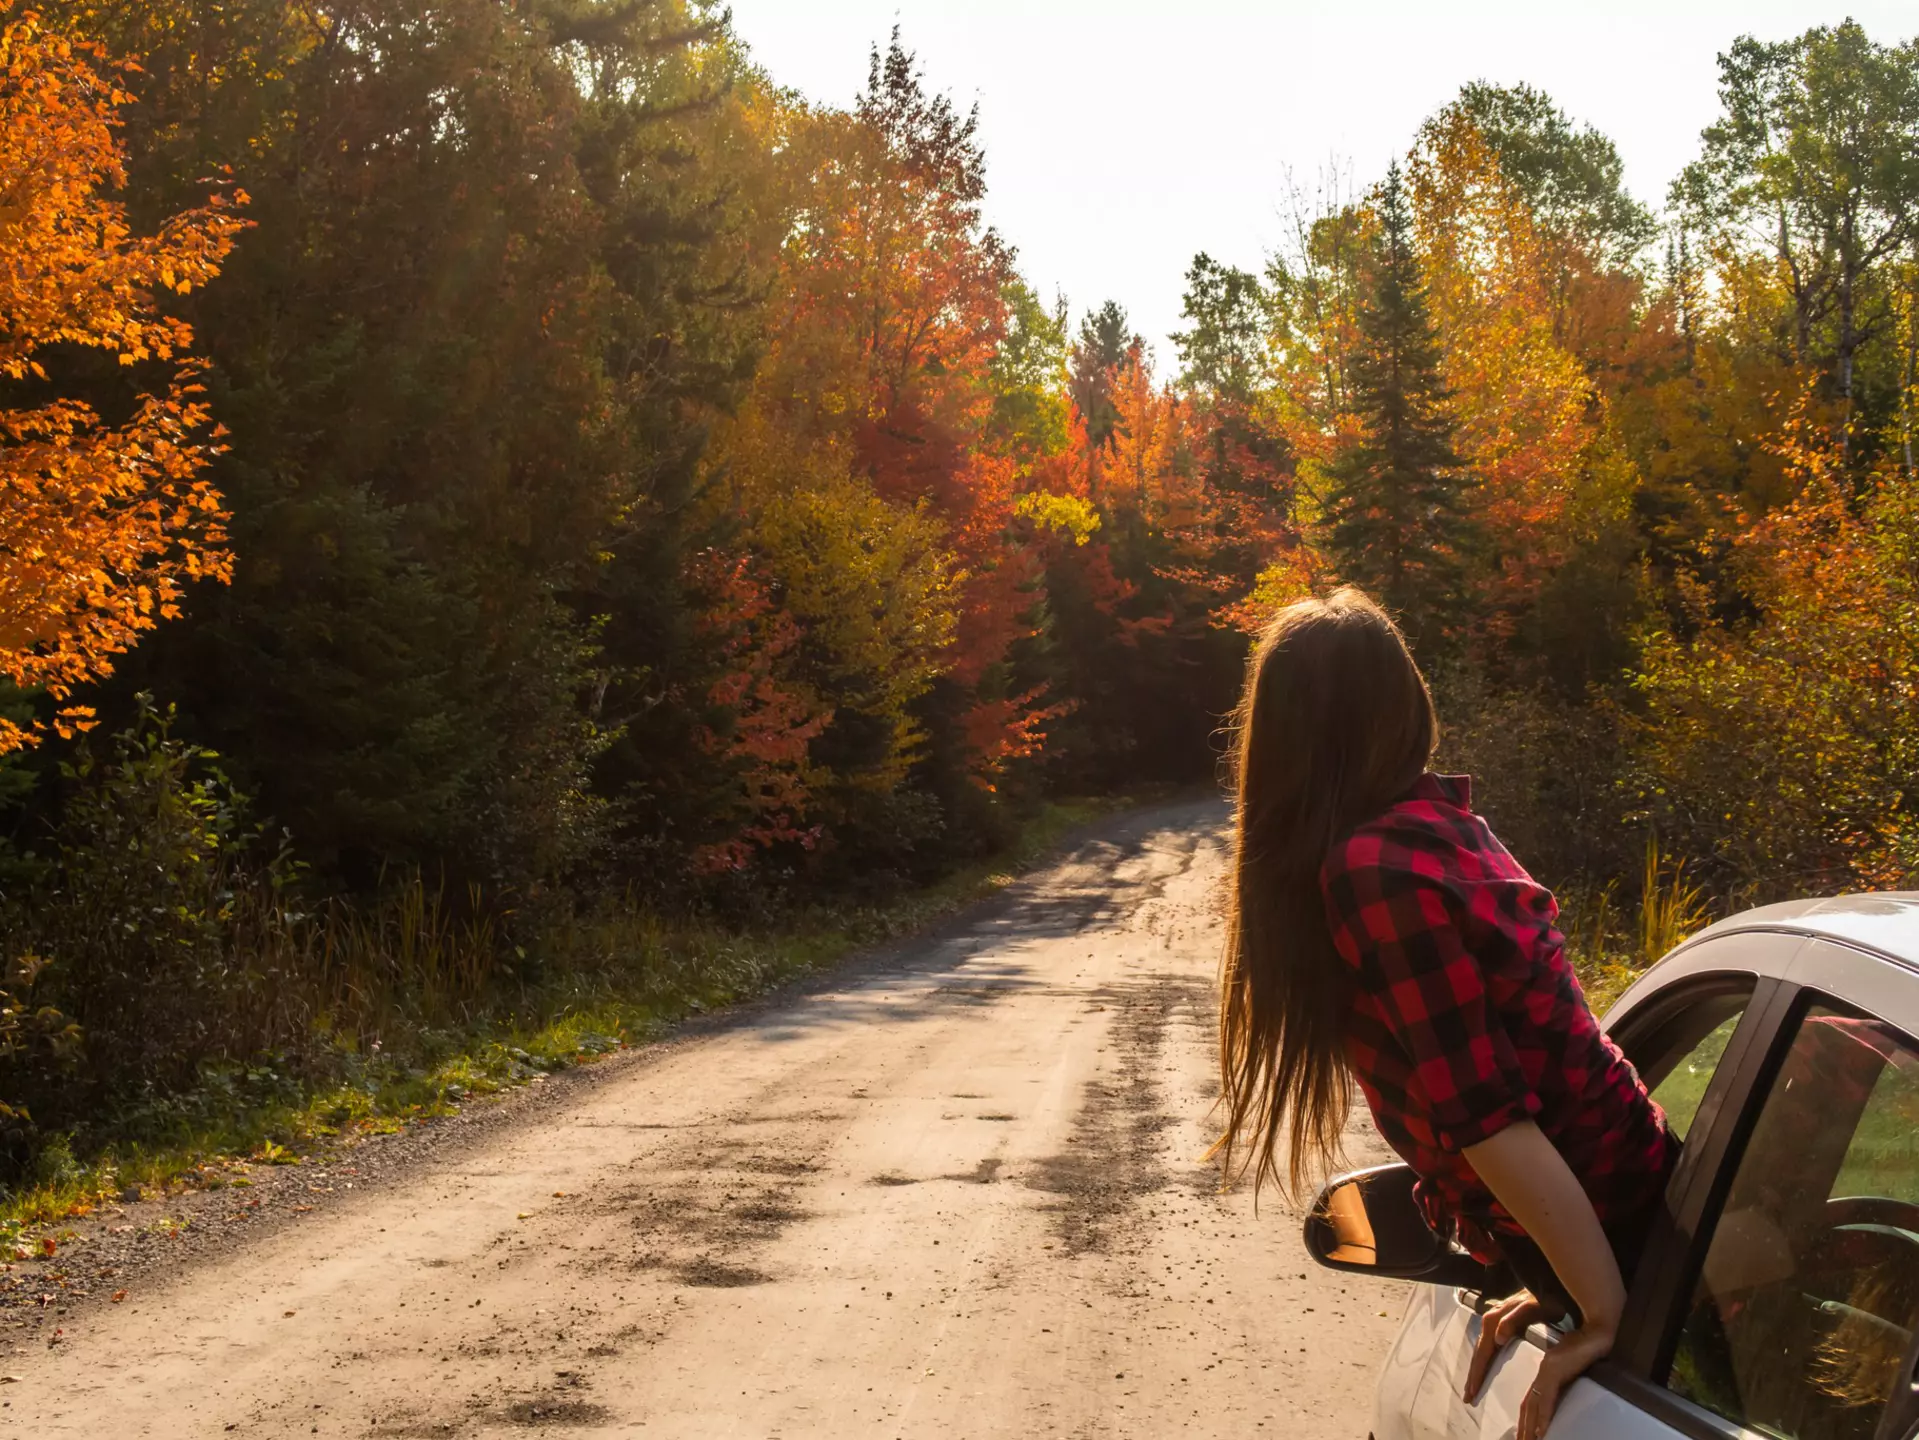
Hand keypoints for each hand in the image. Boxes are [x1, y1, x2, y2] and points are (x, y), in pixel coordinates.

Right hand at [1462, 1289, 1542, 1405]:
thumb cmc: (1545, 1297)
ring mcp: (1495, 1321)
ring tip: (1473, 1387)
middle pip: (1479, 1353)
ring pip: (1482, 1349)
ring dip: (1477, 1368)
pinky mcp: (1502, 1322)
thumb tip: (1496, 1338)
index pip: (1483, 1353)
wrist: (1551, 1285)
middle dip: (1473, 1375)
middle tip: (1468, 1397)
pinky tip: (1486, 1366)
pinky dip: (1484, 1359)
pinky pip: (1488, 1345)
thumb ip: (1514, 1319)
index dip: (1477, 1373)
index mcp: (1495, 1320)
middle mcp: (1491, 1320)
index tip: (1472, 1392)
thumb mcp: (1533, 1307)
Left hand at [1516, 1317, 1614, 1439]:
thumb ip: (1562, 1380)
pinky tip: (1541, 1432)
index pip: (1530, 1401)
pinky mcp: (1553, 1372)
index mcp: (1544, 1374)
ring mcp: (1546, 1372)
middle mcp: (1542, 1374)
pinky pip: (1546, 1400)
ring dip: (1530, 1427)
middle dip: (1524, 1428)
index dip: (1525, 1419)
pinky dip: (1543, 1417)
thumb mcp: (1571, 1367)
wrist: (1593, 1334)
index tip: (1524, 1434)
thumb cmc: (1584, 1348)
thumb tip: (1559, 1395)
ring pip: (1533, 1406)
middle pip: (1528, 1406)